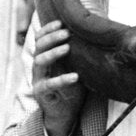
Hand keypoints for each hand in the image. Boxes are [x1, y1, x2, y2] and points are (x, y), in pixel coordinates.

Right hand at [30, 19, 81, 135]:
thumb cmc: (70, 87)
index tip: (61, 22)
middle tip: (66, 32)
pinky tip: (74, 76)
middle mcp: (38, 66)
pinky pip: (49, 84)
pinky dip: (61, 79)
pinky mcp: (41, 92)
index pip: (40, 38)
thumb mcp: (75, 67)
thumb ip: (78, 54)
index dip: (48, 29)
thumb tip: (98, 36)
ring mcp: (38, 79)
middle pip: (39, 46)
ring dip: (53, 53)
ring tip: (67, 47)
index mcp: (45, 57)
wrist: (64, 112)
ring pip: (39, 61)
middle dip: (51, 37)